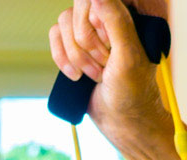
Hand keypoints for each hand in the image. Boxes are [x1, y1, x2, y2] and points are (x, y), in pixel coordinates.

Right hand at [49, 0, 172, 145]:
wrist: (120, 121)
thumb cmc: (132, 91)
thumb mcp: (128, 55)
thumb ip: (116, 20)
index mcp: (126, 17)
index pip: (97, 0)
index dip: (97, 26)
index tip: (110, 49)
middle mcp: (106, 19)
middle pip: (76, 10)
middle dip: (86, 44)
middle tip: (105, 65)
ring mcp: (88, 33)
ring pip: (63, 23)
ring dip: (76, 55)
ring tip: (95, 75)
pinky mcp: (73, 47)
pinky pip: (54, 36)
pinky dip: (61, 58)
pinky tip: (76, 76)